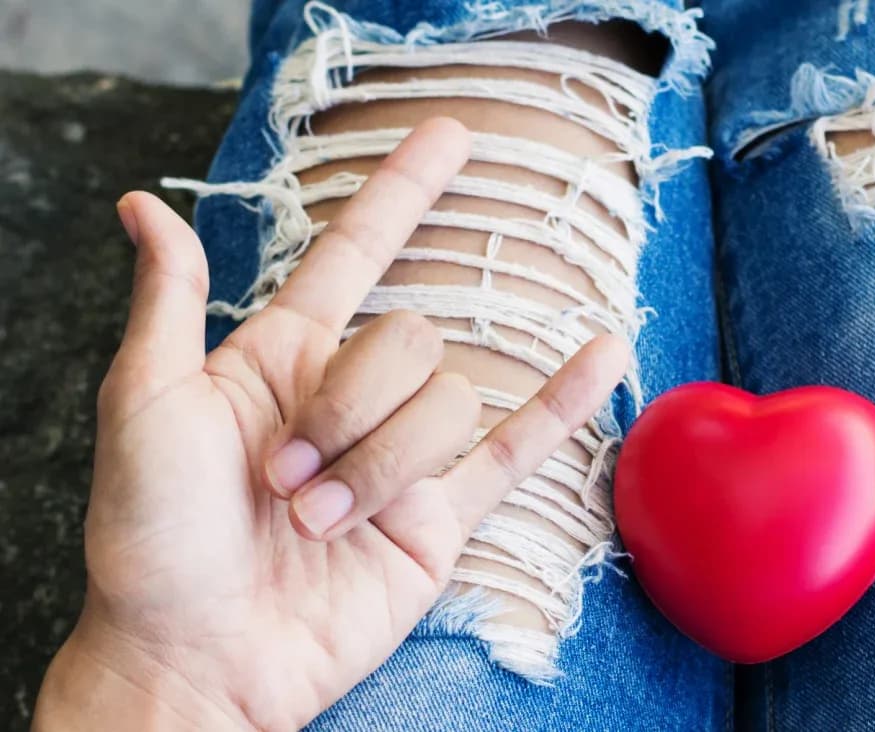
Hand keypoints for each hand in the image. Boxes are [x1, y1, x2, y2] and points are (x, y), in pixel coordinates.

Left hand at [33, 119, 629, 729]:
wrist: (197, 655)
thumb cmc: (151, 538)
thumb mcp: (141, 406)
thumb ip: (167, 304)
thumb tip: (145, 206)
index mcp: (283, 358)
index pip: (357, 252)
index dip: (401, 191)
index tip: (448, 135)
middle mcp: (351, 397)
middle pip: (408, 343)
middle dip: (349, 410)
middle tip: (283, 478)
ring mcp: (402, 457)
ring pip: (447, 407)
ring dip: (379, 467)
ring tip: (316, 523)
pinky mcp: (440, 520)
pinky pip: (515, 451)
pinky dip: (562, 404)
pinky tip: (602, 355)